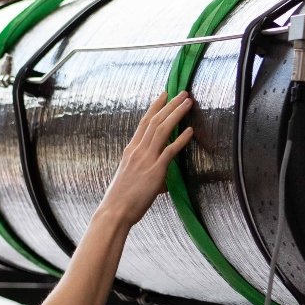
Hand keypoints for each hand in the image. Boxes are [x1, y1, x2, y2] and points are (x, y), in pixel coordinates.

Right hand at [100, 91, 195, 225]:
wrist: (114, 211)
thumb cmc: (121, 199)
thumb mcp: (131, 177)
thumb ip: (146, 171)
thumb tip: (161, 177)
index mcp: (130, 150)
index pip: (144, 122)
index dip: (155, 106)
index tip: (164, 94)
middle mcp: (137, 151)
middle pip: (155, 121)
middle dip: (170, 105)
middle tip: (182, 93)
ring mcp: (145, 159)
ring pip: (162, 130)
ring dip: (176, 114)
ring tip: (188, 103)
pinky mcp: (154, 171)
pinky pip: (169, 151)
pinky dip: (180, 139)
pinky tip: (190, 131)